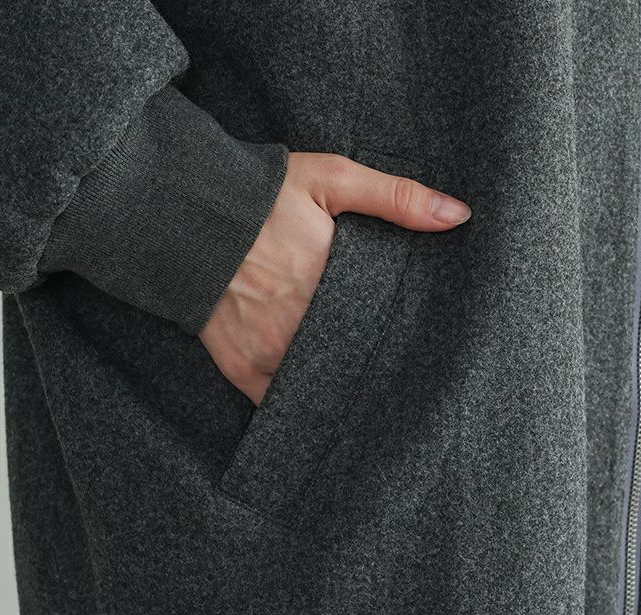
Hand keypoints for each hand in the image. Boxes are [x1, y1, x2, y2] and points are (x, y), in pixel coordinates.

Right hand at [199, 151, 470, 405]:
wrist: (181, 211)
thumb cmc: (259, 195)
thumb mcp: (331, 179)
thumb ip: (395, 197)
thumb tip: (459, 216)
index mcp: (332, 285)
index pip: (384, 328)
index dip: (403, 342)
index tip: (422, 349)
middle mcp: (303, 327)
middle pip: (355, 362)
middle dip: (376, 368)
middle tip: (403, 380)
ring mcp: (271, 353)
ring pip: (322, 387)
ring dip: (342, 391)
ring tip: (369, 398)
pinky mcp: (242, 369)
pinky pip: (278, 404)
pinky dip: (299, 406)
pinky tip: (322, 409)